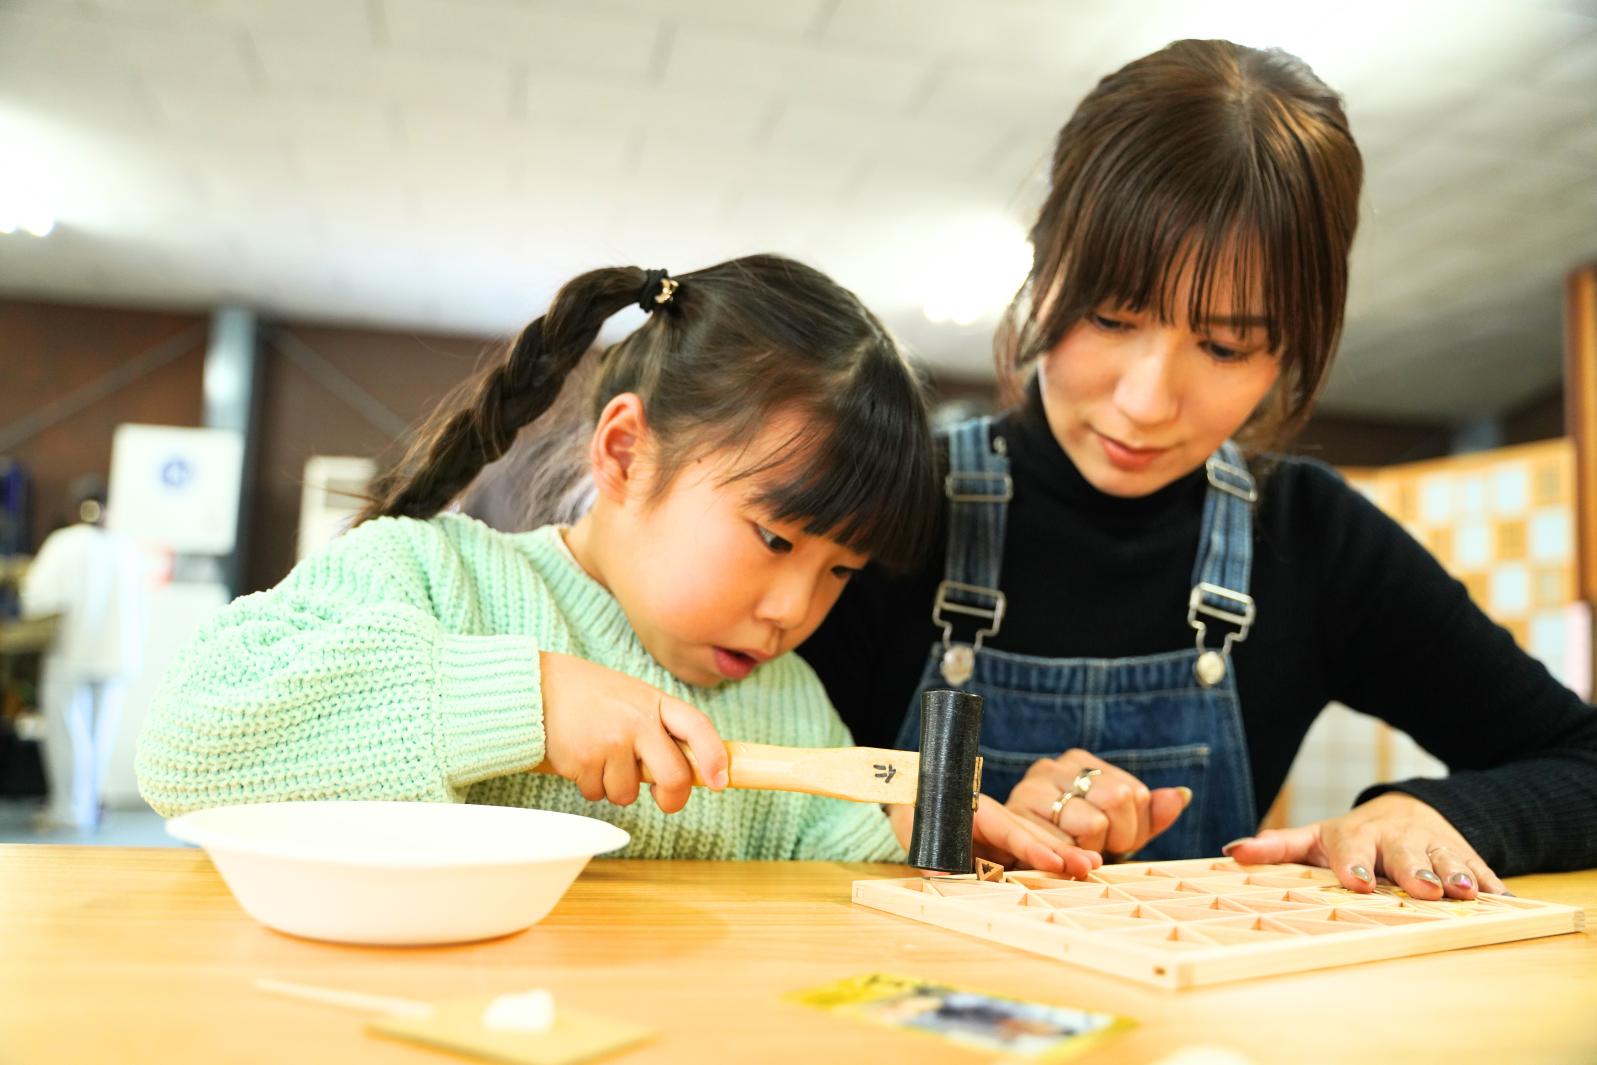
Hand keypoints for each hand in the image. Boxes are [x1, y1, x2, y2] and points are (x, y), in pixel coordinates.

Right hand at [538, 652, 727, 813]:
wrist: (539, 686)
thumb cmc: (590, 695)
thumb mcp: (632, 697)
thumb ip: (656, 725)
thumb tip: (683, 770)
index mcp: (654, 702)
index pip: (697, 728)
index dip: (714, 757)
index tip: (720, 781)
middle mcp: (637, 722)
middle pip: (674, 776)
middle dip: (672, 798)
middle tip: (665, 800)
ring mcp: (611, 743)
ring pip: (628, 793)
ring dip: (615, 787)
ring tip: (600, 757)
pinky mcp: (584, 761)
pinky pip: (597, 792)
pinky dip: (589, 784)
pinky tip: (580, 758)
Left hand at [886, 798, 1101, 878]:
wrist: (914, 806)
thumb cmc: (917, 816)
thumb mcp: (918, 832)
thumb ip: (931, 855)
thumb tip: (940, 877)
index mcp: (979, 812)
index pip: (1009, 830)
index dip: (1032, 846)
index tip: (1054, 861)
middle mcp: (996, 823)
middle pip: (1032, 836)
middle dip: (1061, 851)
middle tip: (1089, 865)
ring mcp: (1002, 837)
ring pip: (1036, 845)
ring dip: (1063, 856)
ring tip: (1093, 867)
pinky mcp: (1003, 851)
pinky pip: (1026, 858)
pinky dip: (1050, 865)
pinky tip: (1074, 872)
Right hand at [1007, 750, 1191, 858]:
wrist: (1006, 862)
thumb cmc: (1066, 847)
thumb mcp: (1114, 833)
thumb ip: (1148, 816)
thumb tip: (1181, 795)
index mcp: (1080, 762)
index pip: (1133, 793)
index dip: (1131, 829)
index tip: (1109, 843)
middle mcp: (1053, 766)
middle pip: (1117, 800)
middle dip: (1114, 839)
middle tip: (1092, 853)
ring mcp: (1030, 788)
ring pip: (1092, 823)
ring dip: (1088, 853)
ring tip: (1071, 859)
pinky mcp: (1010, 816)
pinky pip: (1053, 840)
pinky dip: (1061, 855)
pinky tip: (1064, 866)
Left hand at [1220, 792, 1509, 898]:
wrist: (1408, 810)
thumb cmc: (1352, 837)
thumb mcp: (1314, 838)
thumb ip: (1276, 847)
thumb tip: (1230, 851)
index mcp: (1356, 834)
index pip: (1352, 847)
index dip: (1355, 864)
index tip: (1358, 882)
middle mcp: (1396, 837)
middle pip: (1403, 853)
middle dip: (1413, 870)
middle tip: (1422, 889)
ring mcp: (1432, 842)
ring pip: (1444, 856)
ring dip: (1453, 873)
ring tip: (1463, 892)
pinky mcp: (1463, 852)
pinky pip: (1479, 866)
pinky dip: (1487, 881)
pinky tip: (1499, 898)